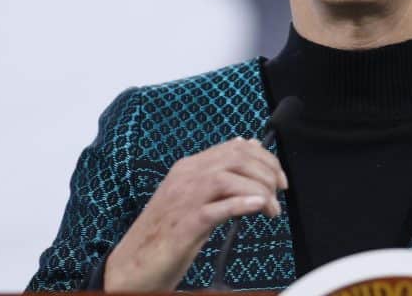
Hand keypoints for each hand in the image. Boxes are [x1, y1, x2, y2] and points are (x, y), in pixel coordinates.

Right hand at [104, 137, 287, 291]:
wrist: (132, 264)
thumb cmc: (165, 233)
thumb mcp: (192, 197)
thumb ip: (218, 174)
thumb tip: (247, 146)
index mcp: (188, 168)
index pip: (235, 148)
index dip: (264, 158)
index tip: (279, 177)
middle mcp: (185, 177)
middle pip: (236, 158)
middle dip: (267, 172)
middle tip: (279, 193)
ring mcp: (184, 200)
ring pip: (229, 178)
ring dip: (260, 191)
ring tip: (272, 209)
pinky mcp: (185, 225)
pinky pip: (218, 207)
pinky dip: (243, 203)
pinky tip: (259, 207)